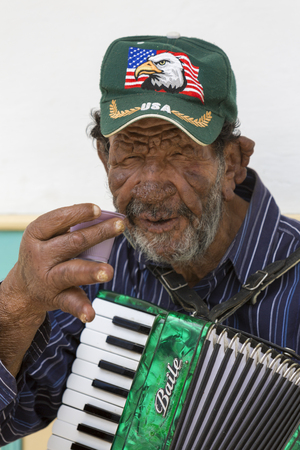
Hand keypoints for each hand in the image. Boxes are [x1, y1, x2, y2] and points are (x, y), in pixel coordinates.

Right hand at [1, 203, 124, 323]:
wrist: (24, 289)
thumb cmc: (43, 254)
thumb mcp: (46, 236)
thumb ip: (69, 227)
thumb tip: (104, 217)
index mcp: (36, 235)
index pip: (56, 220)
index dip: (78, 213)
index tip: (98, 209)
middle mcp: (40, 256)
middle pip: (72, 243)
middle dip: (98, 233)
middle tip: (119, 226)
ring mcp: (47, 278)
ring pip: (71, 272)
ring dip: (90, 271)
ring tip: (107, 272)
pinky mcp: (55, 298)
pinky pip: (69, 302)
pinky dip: (81, 308)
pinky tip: (90, 314)